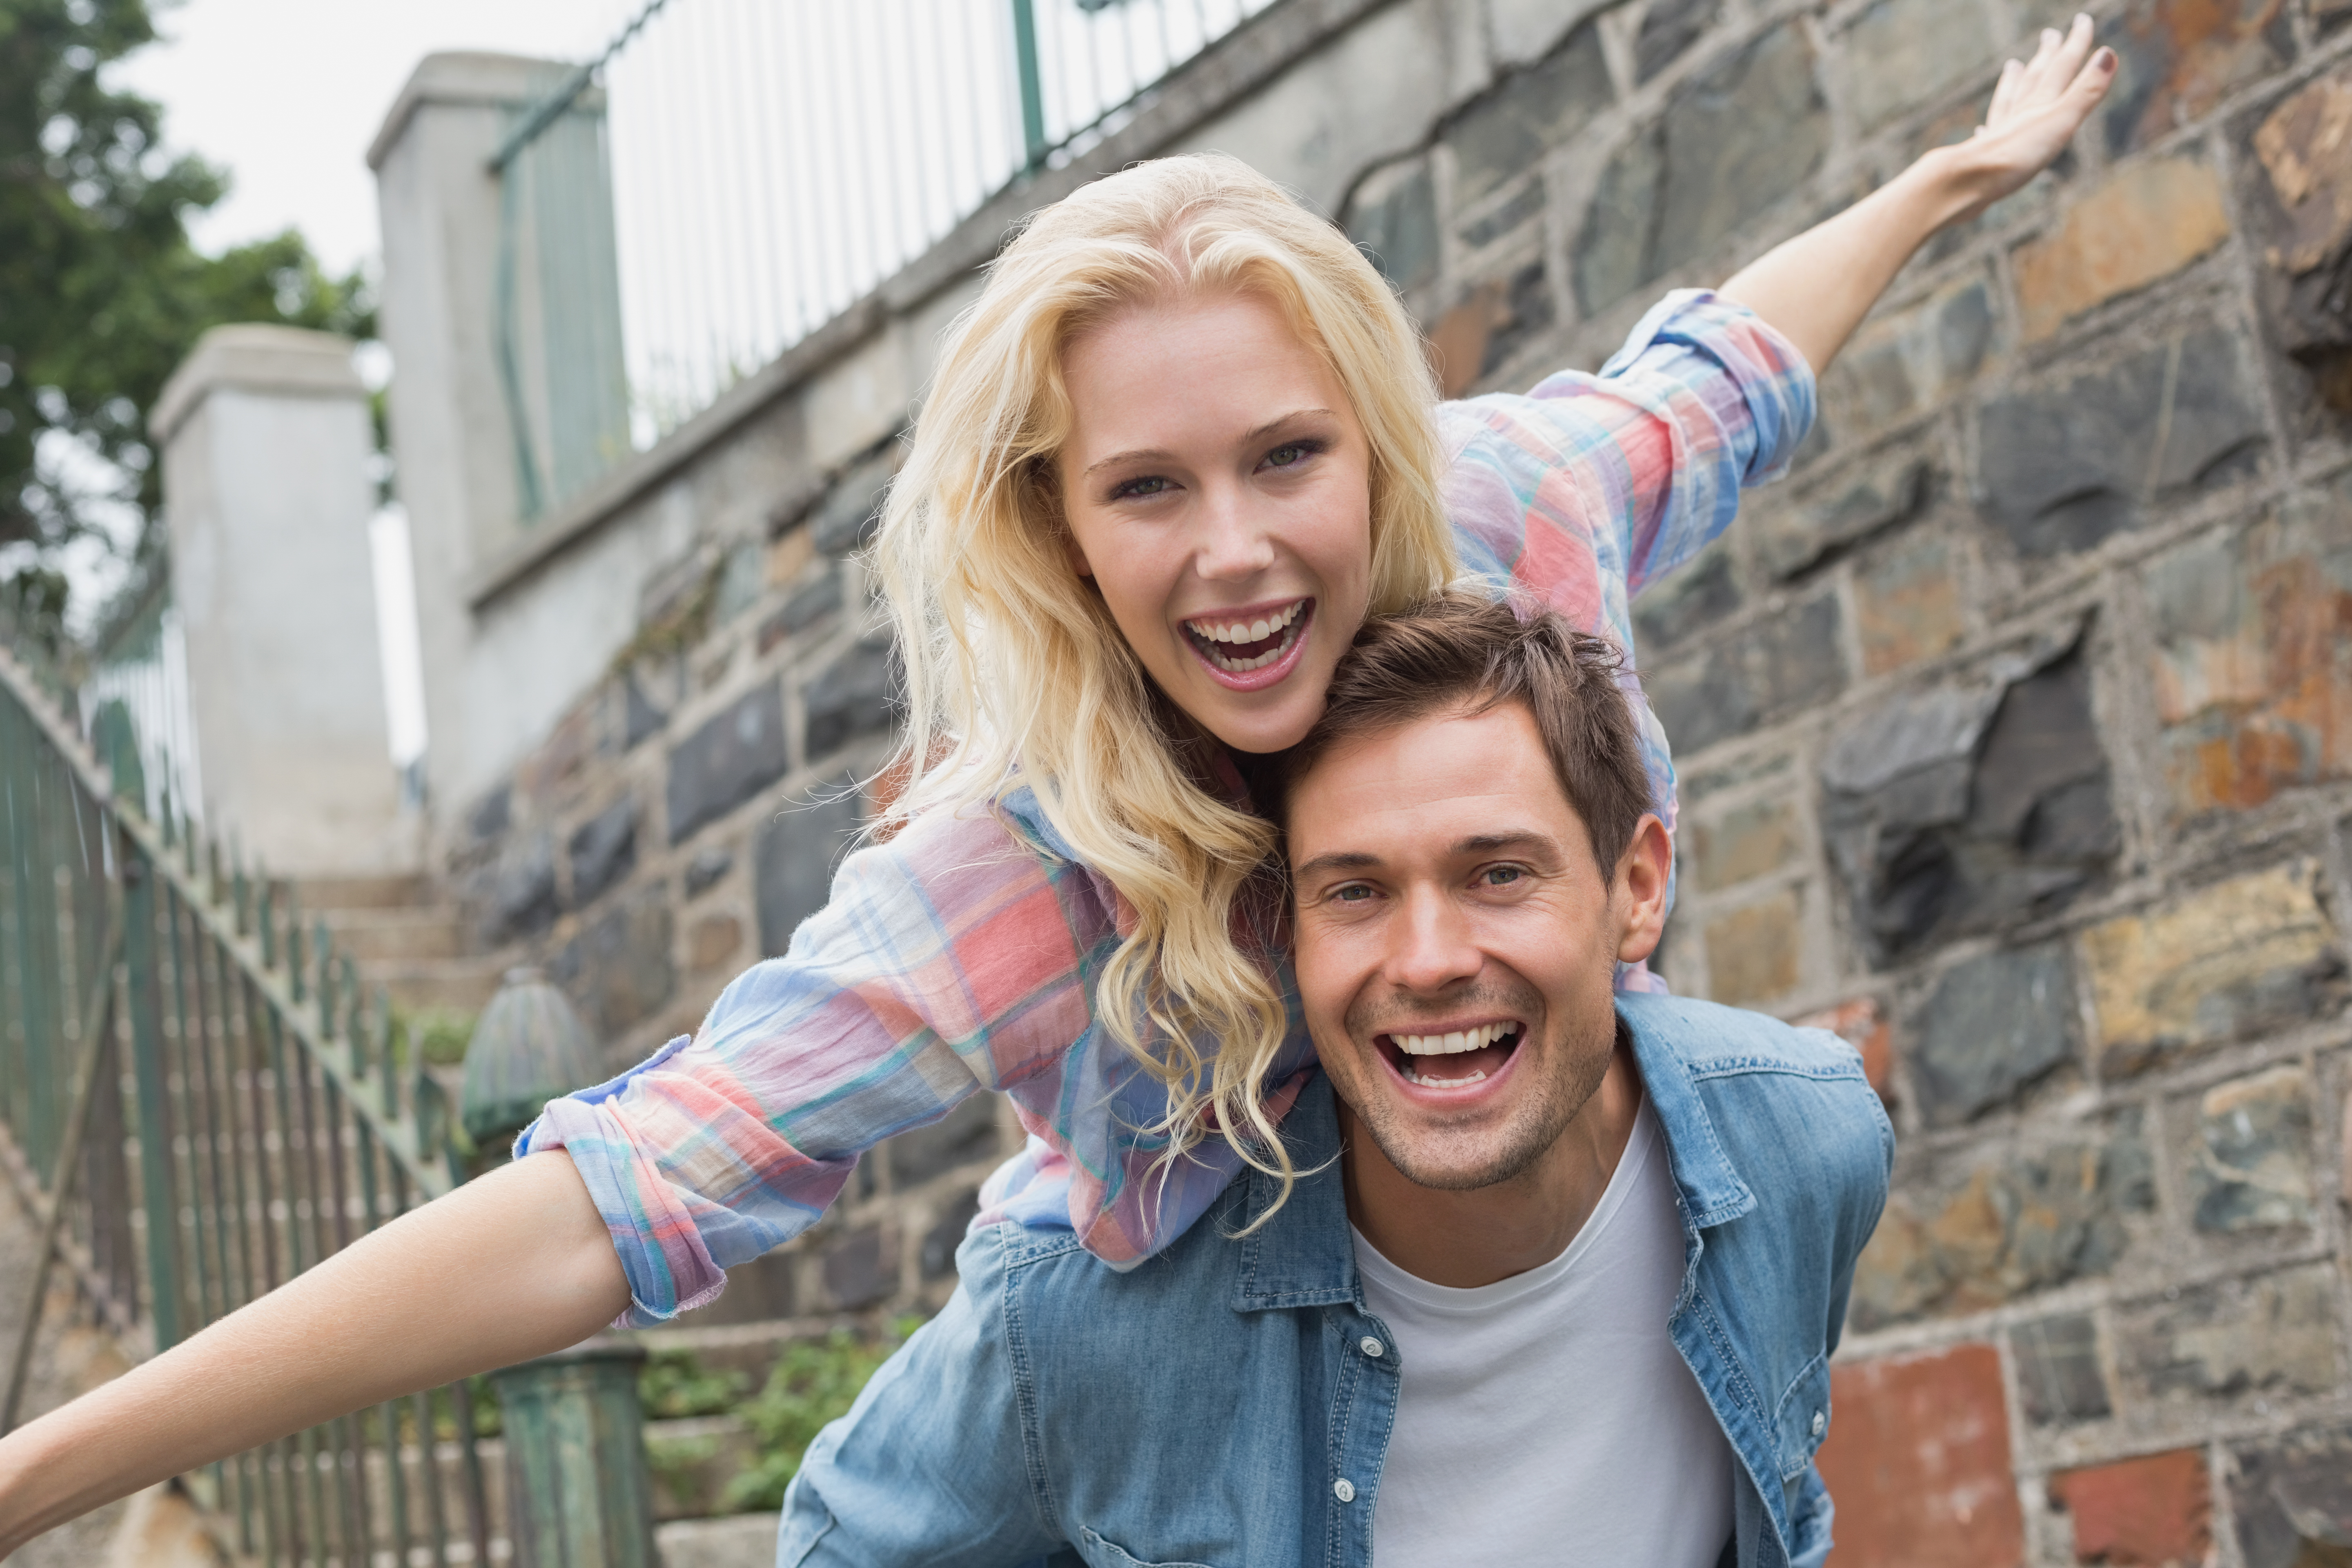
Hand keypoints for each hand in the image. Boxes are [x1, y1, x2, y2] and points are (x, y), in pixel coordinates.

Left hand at [1948, 13, 2117, 223]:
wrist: (1968, 181)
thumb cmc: (2016, 154)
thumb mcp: (2061, 121)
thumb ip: (2085, 91)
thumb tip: (2109, 53)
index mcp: (2040, 104)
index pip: (2062, 67)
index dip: (2076, 43)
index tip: (2083, 20)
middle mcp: (2018, 113)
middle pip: (2035, 77)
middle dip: (2047, 55)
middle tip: (2049, 34)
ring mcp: (1999, 133)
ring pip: (2009, 100)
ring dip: (2014, 81)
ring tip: (2013, 65)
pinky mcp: (1983, 156)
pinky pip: (1989, 133)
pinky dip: (1990, 125)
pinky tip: (1981, 128)